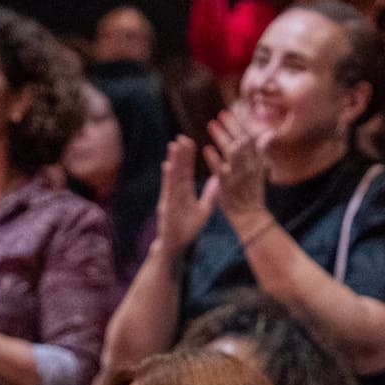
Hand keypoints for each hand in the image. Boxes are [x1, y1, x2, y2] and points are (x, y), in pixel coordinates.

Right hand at [155, 136, 218, 258]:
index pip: (186, 171)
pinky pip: (168, 190)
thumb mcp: (203, 210)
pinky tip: (167, 166)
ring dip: (174, 161)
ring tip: (174, 145)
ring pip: (173, 177)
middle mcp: (176, 193)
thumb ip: (210, 194)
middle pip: (179, 170)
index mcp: (185, 192)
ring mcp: (170, 199)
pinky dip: (167, 178)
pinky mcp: (166, 207)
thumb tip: (218, 180)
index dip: (188, 157)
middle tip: (181, 137)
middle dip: (180, 154)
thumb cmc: (188, 229)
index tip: (189, 141)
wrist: (175, 247)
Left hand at [204, 107, 268, 224]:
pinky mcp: (229, 186)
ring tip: (211, 125)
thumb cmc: (251, 191)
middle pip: (242, 141)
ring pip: (232, 152)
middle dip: (231, 126)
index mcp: (256, 161)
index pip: (250, 137)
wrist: (250, 215)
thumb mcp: (260, 169)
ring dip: (222, 137)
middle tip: (219, 115)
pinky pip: (221, 170)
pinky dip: (214, 159)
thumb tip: (268, 133)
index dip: (240, 124)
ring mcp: (239, 175)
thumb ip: (261, 150)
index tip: (229, 112)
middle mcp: (249, 166)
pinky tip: (206, 149)